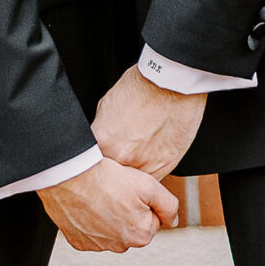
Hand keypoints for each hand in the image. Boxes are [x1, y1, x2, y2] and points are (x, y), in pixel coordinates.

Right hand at [40, 156, 178, 252]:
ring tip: (100, 196)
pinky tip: (87, 205)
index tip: (129, 190)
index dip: (143, 201)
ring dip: (109, 216)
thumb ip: (168, 205)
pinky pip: (91, 233)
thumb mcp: (148, 185)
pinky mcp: (79, 242)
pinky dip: (91, 221)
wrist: (70, 176)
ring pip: (112, 230)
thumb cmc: (108, 178)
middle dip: (127, 211)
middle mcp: (120, 246)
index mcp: (141, 235)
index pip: (151, 219)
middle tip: (114, 191)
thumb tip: (173, 221)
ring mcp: (98, 246)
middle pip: (132, 226)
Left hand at [92, 66, 207, 179]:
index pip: (92, 164)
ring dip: (131, 174)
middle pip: (111, 177)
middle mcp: (122, 156)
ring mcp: (145, 163)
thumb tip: (100, 144)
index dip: (96, 163)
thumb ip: (102, 131)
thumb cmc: (141, 88)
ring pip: (132, 182)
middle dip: (112, 171)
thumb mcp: (107, 106)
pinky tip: (150, 156)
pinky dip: (149, 171)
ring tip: (136, 156)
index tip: (99, 160)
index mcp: (103, 141)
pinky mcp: (165, 165)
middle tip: (118, 159)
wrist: (172, 83)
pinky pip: (152, 179)